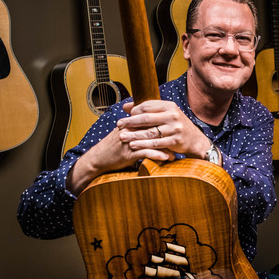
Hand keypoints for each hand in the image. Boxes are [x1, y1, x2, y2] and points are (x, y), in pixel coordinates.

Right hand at [66, 99, 211, 195]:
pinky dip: (157, 155)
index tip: (175, 129)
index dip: (163, 124)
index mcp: (130, 123)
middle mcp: (131, 130)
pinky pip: (146, 153)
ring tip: (176, 152)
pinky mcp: (128, 152)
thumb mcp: (124, 135)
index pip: (150, 119)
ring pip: (152, 141)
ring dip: (165, 147)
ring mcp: (130, 141)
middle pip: (153, 128)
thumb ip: (135, 128)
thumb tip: (149, 127)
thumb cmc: (112, 147)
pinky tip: (166, 158)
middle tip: (180, 141)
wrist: (98, 158)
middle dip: (168, 135)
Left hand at [117, 99, 211, 161]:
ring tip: (122, 136)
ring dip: (134, 135)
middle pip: (146, 118)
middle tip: (119, 125)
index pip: (147, 106)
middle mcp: (173, 116)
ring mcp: (174, 129)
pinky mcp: (175, 141)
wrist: (194, 139)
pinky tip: (133, 145)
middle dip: (130, 122)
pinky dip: (143, 145)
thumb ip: (148, 109)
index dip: (135, 110)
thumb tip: (126, 106)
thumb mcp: (166, 114)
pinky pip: (155, 143)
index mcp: (170, 106)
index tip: (126, 115)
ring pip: (149, 132)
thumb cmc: (176, 125)